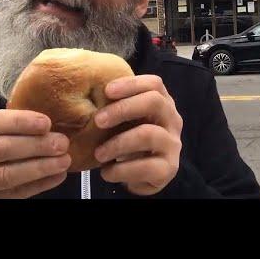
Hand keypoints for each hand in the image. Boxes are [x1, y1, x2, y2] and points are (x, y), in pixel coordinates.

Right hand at [0, 110, 70, 198]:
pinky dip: (39, 185)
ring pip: (6, 175)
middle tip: (61, 143)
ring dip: (40, 167)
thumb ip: (14, 127)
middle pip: (1, 149)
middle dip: (36, 145)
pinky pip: (13, 194)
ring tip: (64, 161)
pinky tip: (57, 176)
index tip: (46, 123)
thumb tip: (51, 122)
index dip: (21, 122)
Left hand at [93, 75, 182, 195]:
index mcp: (162, 103)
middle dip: (123, 109)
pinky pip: (146, 166)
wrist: (140, 175)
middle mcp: (172, 120)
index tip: (107, 90)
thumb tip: (87, 93)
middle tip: (98, 120)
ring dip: (119, 143)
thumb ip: (114, 106)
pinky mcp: (169, 169)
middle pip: (155, 102)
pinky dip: (121, 170)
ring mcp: (173, 144)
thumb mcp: (124, 120)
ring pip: (149, 134)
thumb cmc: (128, 140)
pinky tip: (107, 172)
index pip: (154, 84)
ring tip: (98, 154)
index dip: (131, 84)